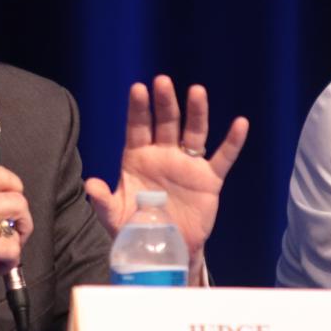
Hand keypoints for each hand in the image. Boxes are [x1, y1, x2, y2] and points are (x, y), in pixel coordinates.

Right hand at [0, 166, 32, 330]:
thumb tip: (4, 207)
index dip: (15, 188)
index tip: (14, 207)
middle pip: (17, 198)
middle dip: (24, 219)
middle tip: (14, 234)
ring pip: (18, 222)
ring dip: (17, 241)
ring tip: (2, 253)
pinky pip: (13, 247)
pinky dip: (11, 261)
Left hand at [84, 75, 247, 261]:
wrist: (165, 249)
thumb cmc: (136, 228)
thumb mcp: (115, 216)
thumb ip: (103, 200)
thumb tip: (90, 184)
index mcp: (138, 157)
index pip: (137, 127)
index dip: (139, 109)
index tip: (138, 88)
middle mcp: (163, 155)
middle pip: (165, 122)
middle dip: (164, 102)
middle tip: (163, 81)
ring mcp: (187, 165)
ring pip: (193, 133)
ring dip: (196, 112)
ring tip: (197, 91)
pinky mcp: (209, 180)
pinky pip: (223, 158)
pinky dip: (233, 142)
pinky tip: (241, 124)